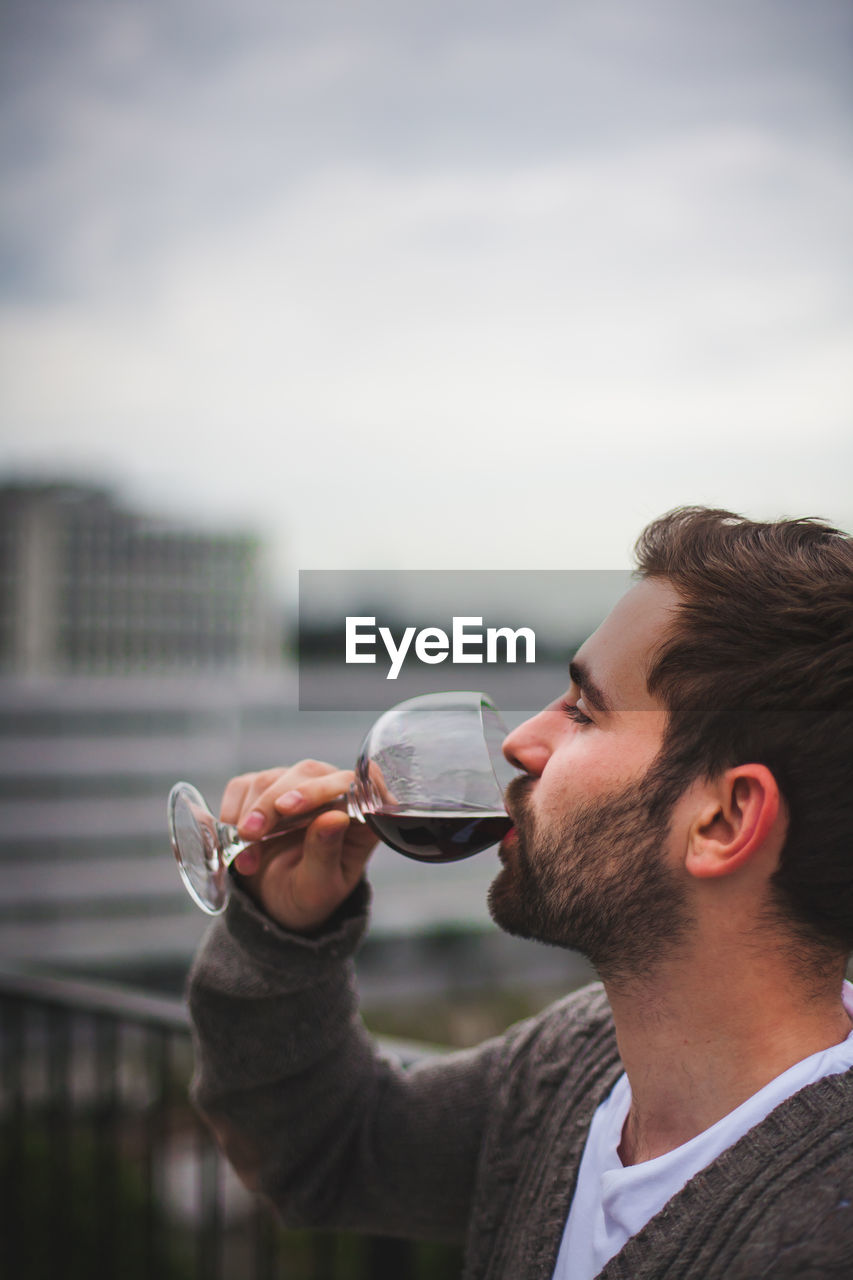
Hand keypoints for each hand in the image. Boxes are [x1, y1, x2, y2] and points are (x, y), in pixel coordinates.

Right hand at [220, 762, 377, 932]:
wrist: (274, 905)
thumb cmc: (308, 897)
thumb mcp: (318, 887)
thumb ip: (326, 852)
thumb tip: (335, 817)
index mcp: (362, 816)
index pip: (352, 782)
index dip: (322, 788)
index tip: (288, 807)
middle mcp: (333, 791)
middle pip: (306, 774)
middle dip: (272, 803)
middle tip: (251, 833)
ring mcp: (298, 786)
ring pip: (271, 779)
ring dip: (251, 816)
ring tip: (247, 860)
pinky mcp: (266, 787)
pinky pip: (244, 787)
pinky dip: (233, 815)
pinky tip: (238, 845)